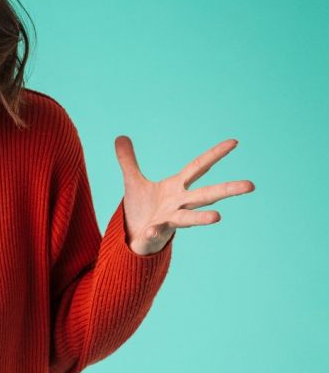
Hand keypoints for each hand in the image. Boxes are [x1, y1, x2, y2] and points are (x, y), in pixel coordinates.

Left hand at [114, 136, 254, 255]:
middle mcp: (178, 203)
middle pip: (206, 194)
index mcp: (176, 187)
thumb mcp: (132, 181)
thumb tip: (120, 137)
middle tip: (251, 185)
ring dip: (201, 218)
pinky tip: (151, 231)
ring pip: (188, 219)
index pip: (199, 167)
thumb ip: (127, 160)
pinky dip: (153, 232)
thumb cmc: (141, 208)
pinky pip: (155, 233)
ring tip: (217, 217)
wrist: (133, 235)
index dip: (215, 154)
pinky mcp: (156, 234)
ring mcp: (169, 220)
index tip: (234, 142)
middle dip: (227, 189)